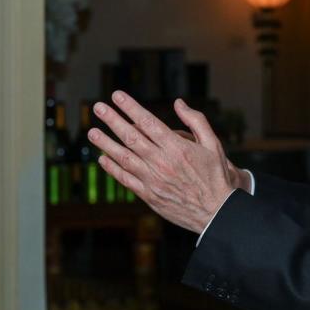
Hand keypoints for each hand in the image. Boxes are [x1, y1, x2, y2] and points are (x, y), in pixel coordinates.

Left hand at [88, 92, 244, 233]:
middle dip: (113, 120)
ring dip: (106, 143)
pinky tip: (103, 158)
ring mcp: (153, 180)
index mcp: (177, 147)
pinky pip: (126, 180)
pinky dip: (113, 169)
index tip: (117, 96)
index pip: (148, 122)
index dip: (130, 107)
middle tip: (98, 107)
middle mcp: (162, 162)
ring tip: (92, 132)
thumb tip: (178, 103)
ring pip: (124, 158)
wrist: (217, 213)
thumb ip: (196, 121)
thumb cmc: (216, 176)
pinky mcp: (149, 196)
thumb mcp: (213, 144)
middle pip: (131, 136)